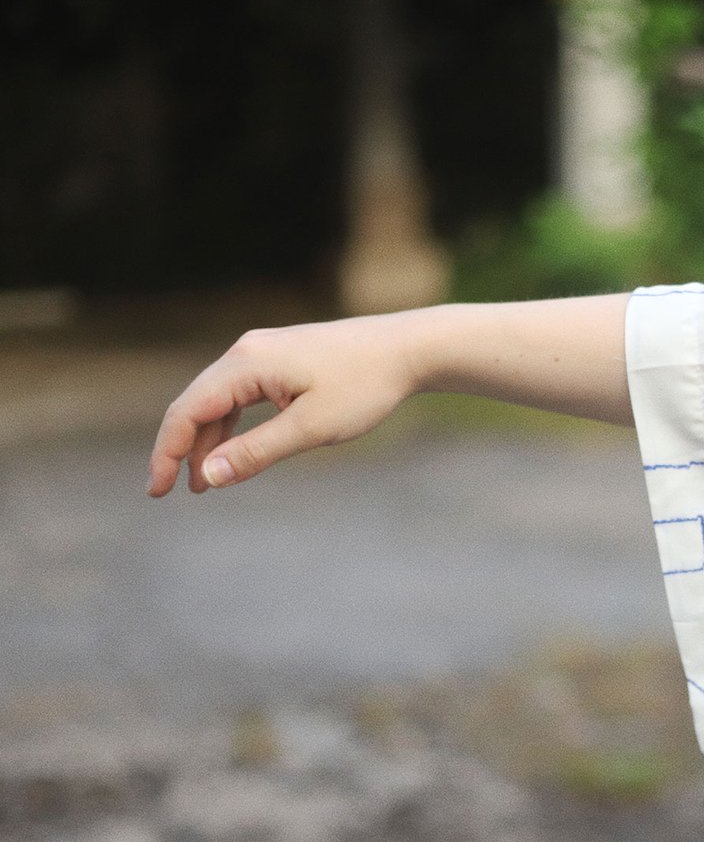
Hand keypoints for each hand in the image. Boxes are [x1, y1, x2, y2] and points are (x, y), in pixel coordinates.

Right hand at [147, 315, 417, 495]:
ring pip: (218, 402)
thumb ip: (257, 452)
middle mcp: (246, 352)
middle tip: (169, 491)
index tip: (158, 491)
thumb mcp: (311, 428)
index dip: (167, 452)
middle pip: (195, 404)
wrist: (407, 350)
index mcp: (246, 364)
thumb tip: (208, 477)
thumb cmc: (365, 386)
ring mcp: (263, 354)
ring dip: (207, 441)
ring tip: (204, 483)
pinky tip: (233, 454)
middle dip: (180, 448)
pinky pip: (241, 396)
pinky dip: (232, 426)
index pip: (187, 410)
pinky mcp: (281, 360)